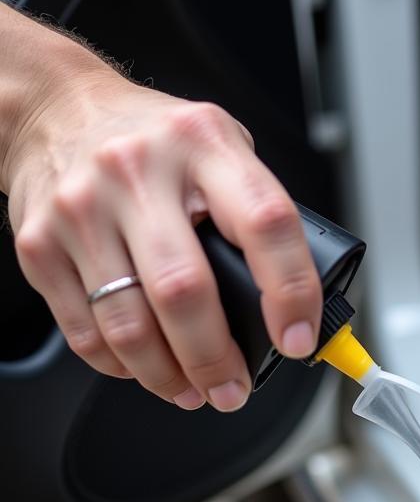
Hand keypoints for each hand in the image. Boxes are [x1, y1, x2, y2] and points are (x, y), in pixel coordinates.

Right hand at [4, 56, 320, 410]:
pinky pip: (85, 331)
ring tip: (193, 390)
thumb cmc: (156, 140)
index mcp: (204, 145)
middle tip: (233, 389)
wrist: (57, 111)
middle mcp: (138, 171)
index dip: (291, 292)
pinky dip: (121, 366)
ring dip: (168, 376)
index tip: (297, 339)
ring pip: (129, 324)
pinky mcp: (39, 244)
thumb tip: (295, 305)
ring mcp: (82, 208)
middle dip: (215, 359)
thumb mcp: (222, 148)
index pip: (265, 224)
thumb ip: (256, 213)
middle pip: (184, 291)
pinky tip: (145, 367)